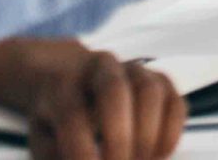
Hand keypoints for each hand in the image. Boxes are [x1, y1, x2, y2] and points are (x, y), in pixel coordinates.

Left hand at [0, 39, 185, 159]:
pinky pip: (175, 103)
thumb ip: (54, 155)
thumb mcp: (42, 138)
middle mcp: (99, 67)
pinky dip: (171, 134)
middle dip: (118, 137)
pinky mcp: (161, 79)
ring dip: (147, 136)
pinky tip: (157, 157)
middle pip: (113, 90)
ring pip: (150, 91)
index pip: (72, 114)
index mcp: (62, 83)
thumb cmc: (57, 119)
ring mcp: (135, 69)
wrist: (74, 76)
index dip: (80, 150)